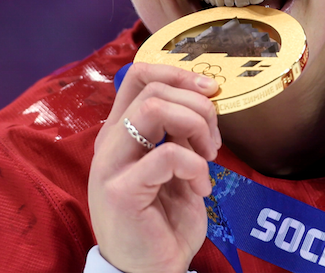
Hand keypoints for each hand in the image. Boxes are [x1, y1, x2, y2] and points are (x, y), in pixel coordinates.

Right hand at [89, 62, 221, 272]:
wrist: (150, 269)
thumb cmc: (164, 219)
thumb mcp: (176, 165)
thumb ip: (180, 132)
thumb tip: (206, 96)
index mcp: (122, 132)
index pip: (139, 76)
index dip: (178, 73)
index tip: (210, 91)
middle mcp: (111, 143)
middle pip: (154, 89)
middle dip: (197, 106)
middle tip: (214, 139)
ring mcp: (111, 165)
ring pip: (156, 109)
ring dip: (196, 127)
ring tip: (209, 157)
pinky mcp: (122, 190)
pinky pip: (168, 154)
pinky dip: (196, 166)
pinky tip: (202, 188)